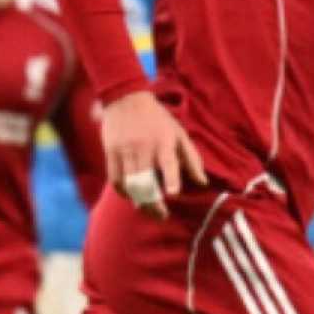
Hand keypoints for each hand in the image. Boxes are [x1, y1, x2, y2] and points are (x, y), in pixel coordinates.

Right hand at [101, 90, 206, 219]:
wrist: (125, 98)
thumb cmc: (157, 118)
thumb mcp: (179, 133)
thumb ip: (191, 158)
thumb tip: (203, 183)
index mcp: (163, 142)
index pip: (167, 162)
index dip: (170, 178)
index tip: (172, 193)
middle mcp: (143, 148)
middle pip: (145, 182)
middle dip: (153, 203)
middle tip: (162, 215)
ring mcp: (124, 151)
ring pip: (129, 184)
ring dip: (139, 201)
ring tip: (147, 209)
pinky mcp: (111, 152)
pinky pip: (115, 180)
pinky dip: (123, 192)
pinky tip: (132, 197)